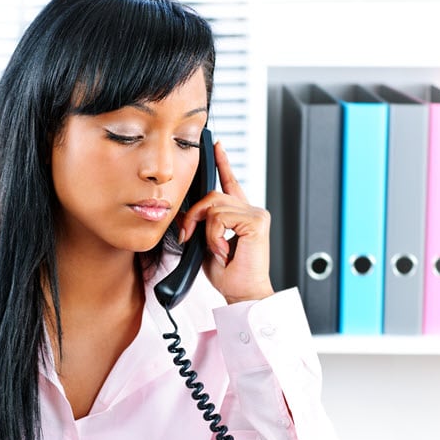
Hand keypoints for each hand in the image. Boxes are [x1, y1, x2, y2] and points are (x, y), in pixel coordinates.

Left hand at [177, 141, 274, 303]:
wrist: (242, 292)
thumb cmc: (229, 274)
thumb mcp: (205, 245)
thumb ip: (199, 225)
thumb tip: (183, 213)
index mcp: (240, 215)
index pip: (230, 183)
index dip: (223, 164)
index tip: (217, 147)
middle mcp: (251, 210)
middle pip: (212, 196)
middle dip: (194, 216)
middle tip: (189, 236)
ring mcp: (256, 214)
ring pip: (213, 207)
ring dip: (206, 232)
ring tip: (217, 250)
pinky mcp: (256, 222)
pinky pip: (220, 218)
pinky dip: (214, 236)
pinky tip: (224, 250)